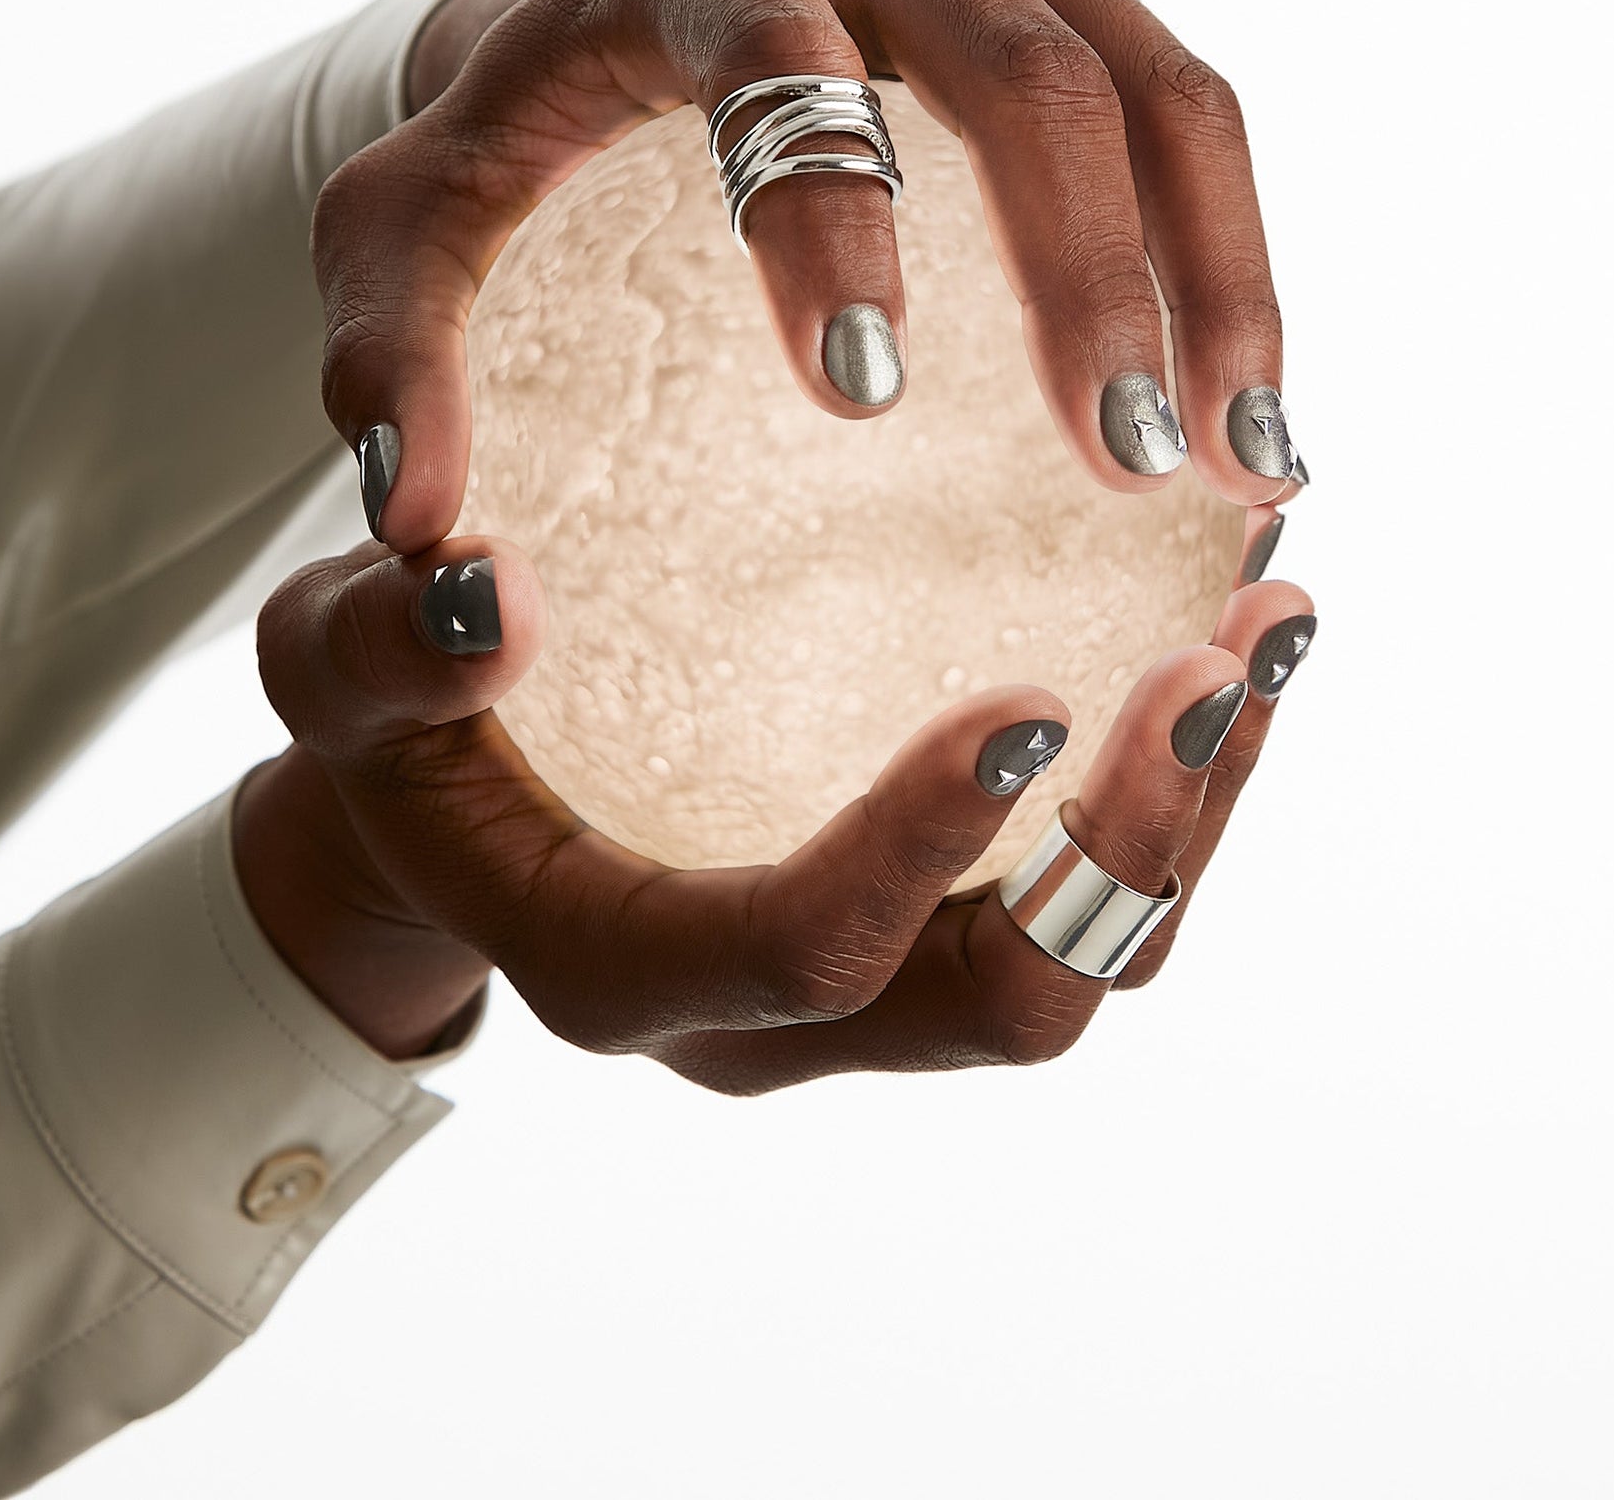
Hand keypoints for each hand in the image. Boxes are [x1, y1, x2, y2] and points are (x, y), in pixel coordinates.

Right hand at [237, 528, 1314, 1084]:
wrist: (461, 816)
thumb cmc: (402, 745)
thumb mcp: (338, 672)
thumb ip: (386, 648)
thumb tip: (489, 597)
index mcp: (634, 966)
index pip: (807, 952)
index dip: (926, 850)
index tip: (1037, 698)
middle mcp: (778, 1016)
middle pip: (1009, 1000)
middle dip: (1137, 850)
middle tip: (1228, 661)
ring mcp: (874, 984)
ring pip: (1086, 958)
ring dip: (1198, 809)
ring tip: (1275, 627)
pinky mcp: (935, 923)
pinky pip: (1089, 892)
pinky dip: (1176, 779)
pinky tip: (1224, 631)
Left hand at [315, 0, 1304, 556]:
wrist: (641, 17)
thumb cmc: (529, 141)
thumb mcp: (415, 235)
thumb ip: (389, 357)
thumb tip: (420, 518)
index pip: (778, 57)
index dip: (831, 216)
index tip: (863, 404)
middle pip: (1031, 77)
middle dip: (1089, 283)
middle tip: (1119, 469)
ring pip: (1169, 92)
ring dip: (1218, 290)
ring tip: (1237, 474)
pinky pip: (1202, 118)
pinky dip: (1240, 269)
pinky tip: (1253, 421)